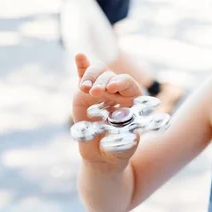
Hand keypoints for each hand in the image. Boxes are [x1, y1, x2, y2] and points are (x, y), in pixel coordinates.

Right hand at [72, 54, 143, 168]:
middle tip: (96, 91)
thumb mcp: (125, 145)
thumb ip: (126, 138)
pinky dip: (82, 66)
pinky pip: (83, 77)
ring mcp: (99, 91)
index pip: (127, 83)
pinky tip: (79, 56)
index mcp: (132, 98)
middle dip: (103, 81)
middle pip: (110, 76)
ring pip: (96, 74)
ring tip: (85, 87)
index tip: (112, 88)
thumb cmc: (119, 148)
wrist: (104, 155)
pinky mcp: (84, 95)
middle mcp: (116, 91)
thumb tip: (131, 134)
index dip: (120, 83)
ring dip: (90, 76)